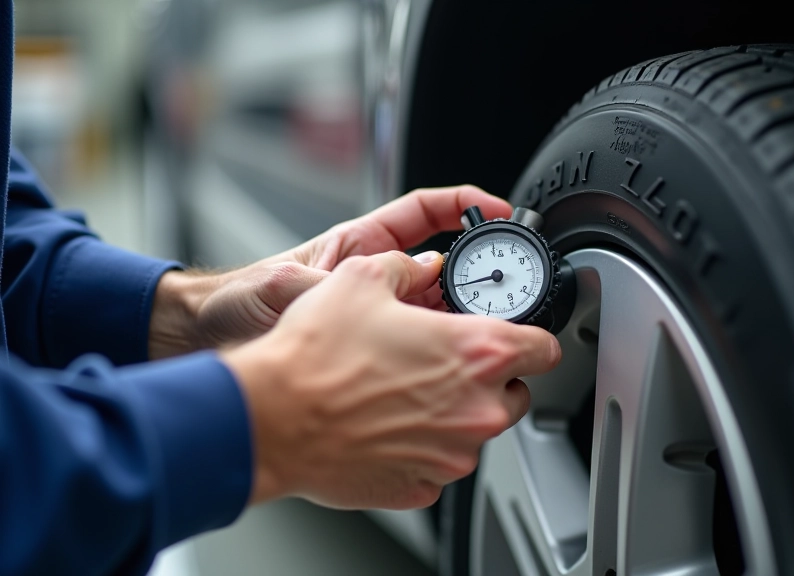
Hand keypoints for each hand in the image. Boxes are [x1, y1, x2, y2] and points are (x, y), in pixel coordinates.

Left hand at [149, 185, 510, 357]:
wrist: (208, 342)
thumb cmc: (237, 301)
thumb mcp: (283, 286)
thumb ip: (329, 287)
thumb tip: (371, 292)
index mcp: (359, 245)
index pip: (425, 214)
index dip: (465, 205)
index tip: (499, 209)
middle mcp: (373, 278)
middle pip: (442, 267)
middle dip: (472, 274)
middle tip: (497, 289)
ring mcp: (375, 314)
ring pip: (433, 311)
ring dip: (454, 320)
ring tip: (470, 332)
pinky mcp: (370, 348)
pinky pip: (414, 346)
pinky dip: (431, 353)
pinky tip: (439, 365)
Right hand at [221, 250, 560, 508]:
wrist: (274, 418)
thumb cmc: (316, 356)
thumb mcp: (362, 278)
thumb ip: (406, 267)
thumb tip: (418, 268)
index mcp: (478, 352)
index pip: (544, 348)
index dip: (529, 338)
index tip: (516, 338)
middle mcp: (477, 408)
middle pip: (515, 393)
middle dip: (489, 379)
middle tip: (445, 364)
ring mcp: (454, 453)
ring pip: (476, 430)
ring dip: (455, 413)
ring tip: (405, 393)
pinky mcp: (425, 485)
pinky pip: (441, 462)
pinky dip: (424, 446)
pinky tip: (388, 425)